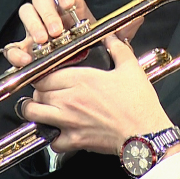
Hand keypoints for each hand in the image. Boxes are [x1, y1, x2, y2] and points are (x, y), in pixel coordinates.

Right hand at [3, 0, 141, 67]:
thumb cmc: (92, 57)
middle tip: (57, 30)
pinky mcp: (25, 49)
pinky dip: (17, 51)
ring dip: (34, 25)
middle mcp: (50, 16)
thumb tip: (139, 18)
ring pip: (27, 13)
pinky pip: (14, 45)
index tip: (70, 4)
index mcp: (70, 10)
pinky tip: (26, 58)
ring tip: (44, 40)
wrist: (80, 82)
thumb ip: (122, 32)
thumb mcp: (108, 44)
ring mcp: (36, 31)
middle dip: (47, 12)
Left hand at [20, 34, 173, 154]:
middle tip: (44, 92)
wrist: (145, 132)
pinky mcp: (75, 140)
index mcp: (81, 79)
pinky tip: (57, 133)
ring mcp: (70, 121)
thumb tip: (111, 37)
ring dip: (34, 111)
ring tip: (39, 109)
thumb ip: (118, 48)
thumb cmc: (139, 103)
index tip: (44, 76)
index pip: (44, 74)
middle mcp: (70, 99)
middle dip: (38, 92)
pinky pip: (51, 140)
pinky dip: (51, 137)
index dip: (41, 75)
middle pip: (37, 93)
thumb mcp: (131, 68)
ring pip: (35, 114)